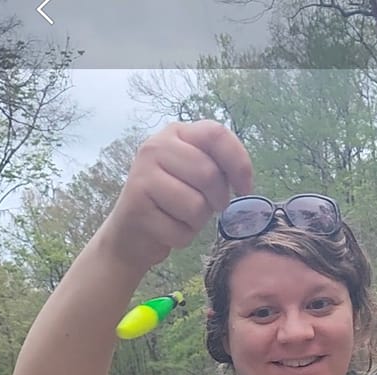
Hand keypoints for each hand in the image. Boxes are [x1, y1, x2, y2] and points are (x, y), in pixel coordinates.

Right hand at [100, 120, 252, 270]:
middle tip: (208, 208)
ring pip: (196, 206)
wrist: (132, 232)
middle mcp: (155, 146)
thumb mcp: (197, 176)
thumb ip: (217, 166)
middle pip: (209, 174)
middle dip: (217, 200)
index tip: (244, 189)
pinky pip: (180, 231)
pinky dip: (182, 238)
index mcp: (176, 133)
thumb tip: (243, 179)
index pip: (216, 134)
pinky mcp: (136, 205)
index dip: (239, 163)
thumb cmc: (173, 202)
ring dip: (197, 222)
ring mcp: (142, 174)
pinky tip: (166, 230)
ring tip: (181, 218)